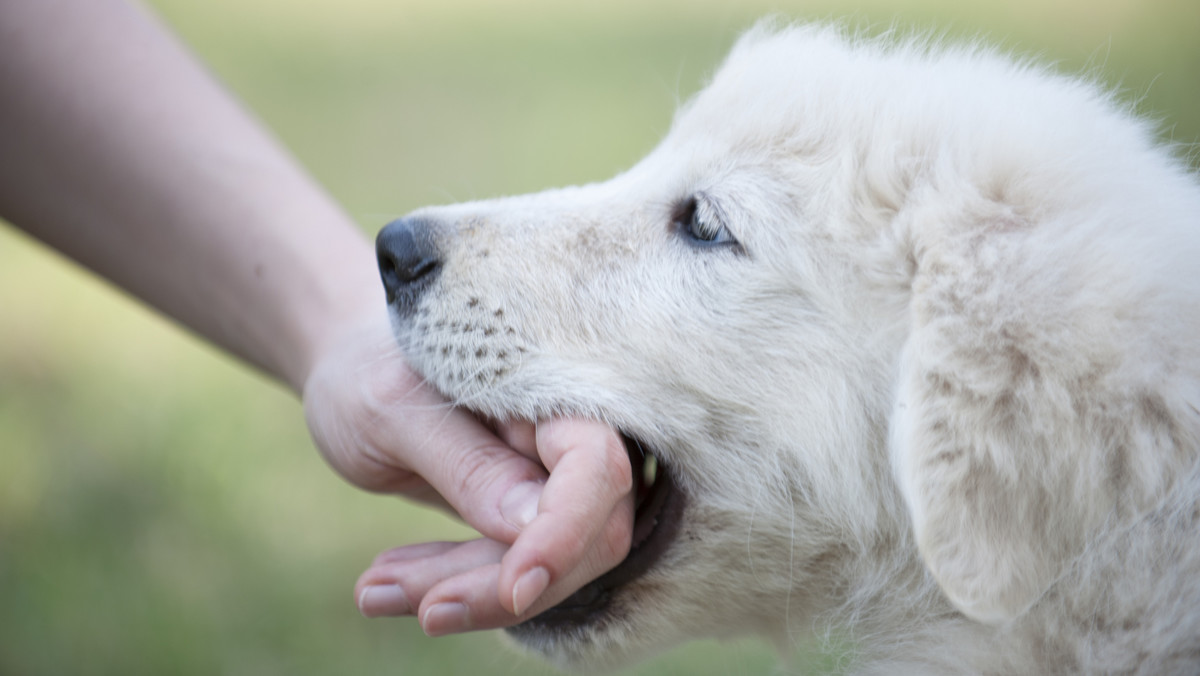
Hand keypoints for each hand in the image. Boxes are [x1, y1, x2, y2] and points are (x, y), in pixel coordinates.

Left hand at [302, 315, 634, 632]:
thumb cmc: (368, 371)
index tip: (514, 589)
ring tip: (370, 590)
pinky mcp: (526, 516)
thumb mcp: (393, 411)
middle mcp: (569, 434)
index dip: (565, 534)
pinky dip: (450, 585)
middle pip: (583, 535)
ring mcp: (553, 478)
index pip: (595, 468)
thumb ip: (468, 464)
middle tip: (395, 598)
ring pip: (546, 565)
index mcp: (552, 389)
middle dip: (496, 581)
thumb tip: (532, 528)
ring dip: (462, 590)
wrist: (352, 371)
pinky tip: (381, 586)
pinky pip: (508, 567)